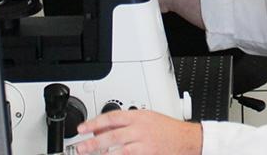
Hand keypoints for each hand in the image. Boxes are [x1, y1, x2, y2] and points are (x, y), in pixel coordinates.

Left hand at [73, 109, 201, 154]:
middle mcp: (140, 129)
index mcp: (138, 116)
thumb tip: (102, 128)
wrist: (186, 139)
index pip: (111, 118)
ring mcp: (144, 144)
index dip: (94, 123)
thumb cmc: (166, 129)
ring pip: (118, 150)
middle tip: (80, 147)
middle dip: (93, 142)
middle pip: (112, 135)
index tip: (82, 129)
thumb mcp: (145, 118)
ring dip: (103, 154)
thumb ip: (125, 123)